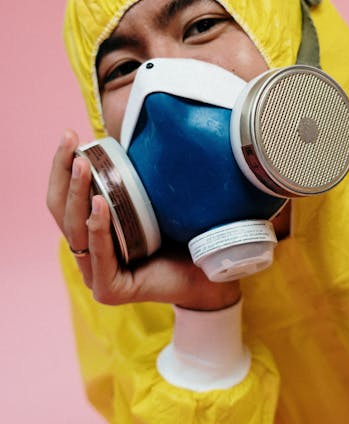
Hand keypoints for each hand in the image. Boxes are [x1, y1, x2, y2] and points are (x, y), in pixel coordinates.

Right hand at [47, 130, 240, 309]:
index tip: (71, 135)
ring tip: (83, 165)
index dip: (62, 167)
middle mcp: (88, 255)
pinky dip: (98, 227)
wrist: (211, 275)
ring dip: (78, 193)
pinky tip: (99, 203)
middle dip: (64, 173)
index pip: (65, 199)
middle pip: (62, 212)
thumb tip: (133, 132)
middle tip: (71, 141)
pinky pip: (100, 254)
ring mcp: (96, 275)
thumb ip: (136, 181)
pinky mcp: (109, 290)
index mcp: (92, 235)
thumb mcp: (154, 201)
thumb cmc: (184, 237)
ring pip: (76, 230)